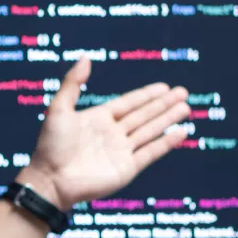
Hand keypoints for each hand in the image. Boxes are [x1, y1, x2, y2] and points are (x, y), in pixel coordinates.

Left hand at [17, 57, 190, 209]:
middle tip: (183, 92)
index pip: (128, 104)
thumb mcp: (59, 109)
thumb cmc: (51, 146)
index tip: (164, 86)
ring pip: (150, 131)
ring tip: (186, 108)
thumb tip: (86, 57)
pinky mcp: (127, 169)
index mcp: (98, 119)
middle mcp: (112, 134)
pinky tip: (181, 132)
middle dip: (163, 104)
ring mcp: (121, 152)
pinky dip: (166, 142)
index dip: (146, 95)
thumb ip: (73, 83)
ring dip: (168, 119)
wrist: (51, 181)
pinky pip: (151, 152)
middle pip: (143, 115)